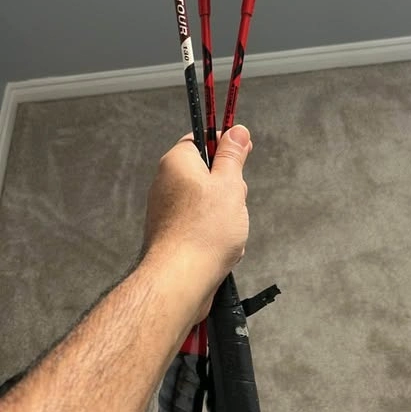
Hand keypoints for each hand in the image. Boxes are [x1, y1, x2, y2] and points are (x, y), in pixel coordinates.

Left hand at [142, 126, 251, 319]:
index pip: (200, 140)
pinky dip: (216, 234)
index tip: (243, 151)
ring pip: (208, 202)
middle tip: (234, 201)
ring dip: (226, 214)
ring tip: (228, 230)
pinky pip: (202, 225)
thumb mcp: (229, 184)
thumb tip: (236, 131)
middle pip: (208, 172)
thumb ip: (233, 155)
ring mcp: (168, 210)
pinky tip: (222, 249)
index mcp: (177, 162)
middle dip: (229, 187)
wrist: (180, 280)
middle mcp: (167, 183)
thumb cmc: (203, 231)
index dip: (224, 144)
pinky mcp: (172, 234)